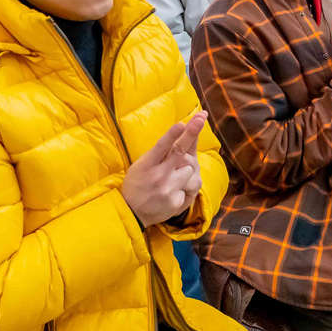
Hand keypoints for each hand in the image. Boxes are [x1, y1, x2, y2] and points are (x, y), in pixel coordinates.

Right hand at [121, 113, 205, 227]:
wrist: (130, 213)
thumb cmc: (137, 183)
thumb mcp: (141, 165)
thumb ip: (158, 154)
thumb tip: (179, 133)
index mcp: (146, 164)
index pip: (161, 146)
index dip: (172, 134)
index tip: (182, 123)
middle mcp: (157, 175)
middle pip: (179, 151)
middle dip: (192, 132)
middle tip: (201, 117)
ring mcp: (167, 189)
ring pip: (190, 169)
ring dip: (186, 170)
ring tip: (173, 178)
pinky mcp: (175, 202)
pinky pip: (190, 188)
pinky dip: (185, 187)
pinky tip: (172, 192)